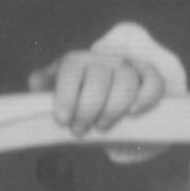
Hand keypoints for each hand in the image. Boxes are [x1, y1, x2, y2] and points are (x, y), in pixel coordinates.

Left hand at [37, 43, 171, 137]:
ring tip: (101, 127)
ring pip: (126, 81)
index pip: (71, 68)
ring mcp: (129, 66)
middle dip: (88, 108)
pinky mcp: (150, 77)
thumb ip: (46, 88)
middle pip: (98, 77)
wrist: (110, 99)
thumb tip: (35, 82)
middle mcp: (103, 59)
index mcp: (77, 61)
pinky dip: (145, 98)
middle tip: (79, 130)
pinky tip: (133, 113)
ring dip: (113, 107)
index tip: (62, 120)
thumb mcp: (59, 94)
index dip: (66, 94)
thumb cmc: (79, 100)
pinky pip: (154, 82)